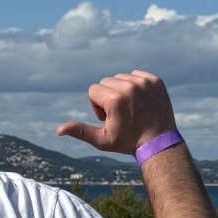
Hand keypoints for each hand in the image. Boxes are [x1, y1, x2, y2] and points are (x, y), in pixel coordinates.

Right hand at [56, 71, 177, 155]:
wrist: (159, 142)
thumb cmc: (127, 142)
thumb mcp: (102, 140)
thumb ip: (80, 131)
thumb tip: (59, 130)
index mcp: (114, 99)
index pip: (93, 90)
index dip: (97, 106)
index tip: (109, 118)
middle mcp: (129, 87)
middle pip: (106, 82)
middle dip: (108, 96)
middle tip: (120, 114)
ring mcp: (144, 82)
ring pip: (121, 78)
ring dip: (122, 90)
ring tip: (131, 108)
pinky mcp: (155, 80)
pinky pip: (137, 75)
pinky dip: (136, 85)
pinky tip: (141, 102)